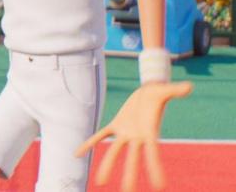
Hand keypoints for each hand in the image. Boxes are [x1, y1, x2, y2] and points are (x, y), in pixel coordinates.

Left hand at [76, 81, 191, 190]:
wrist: (149, 90)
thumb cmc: (159, 92)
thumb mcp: (166, 90)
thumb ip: (177, 90)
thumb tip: (190, 86)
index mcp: (150, 133)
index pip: (153, 154)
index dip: (155, 169)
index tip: (159, 186)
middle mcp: (137, 137)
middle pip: (132, 159)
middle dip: (129, 175)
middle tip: (127, 191)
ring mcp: (126, 132)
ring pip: (115, 152)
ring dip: (107, 166)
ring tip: (99, 182)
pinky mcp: (116, 125)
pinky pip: (101, 135)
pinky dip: (90, 143)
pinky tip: (77, 153)